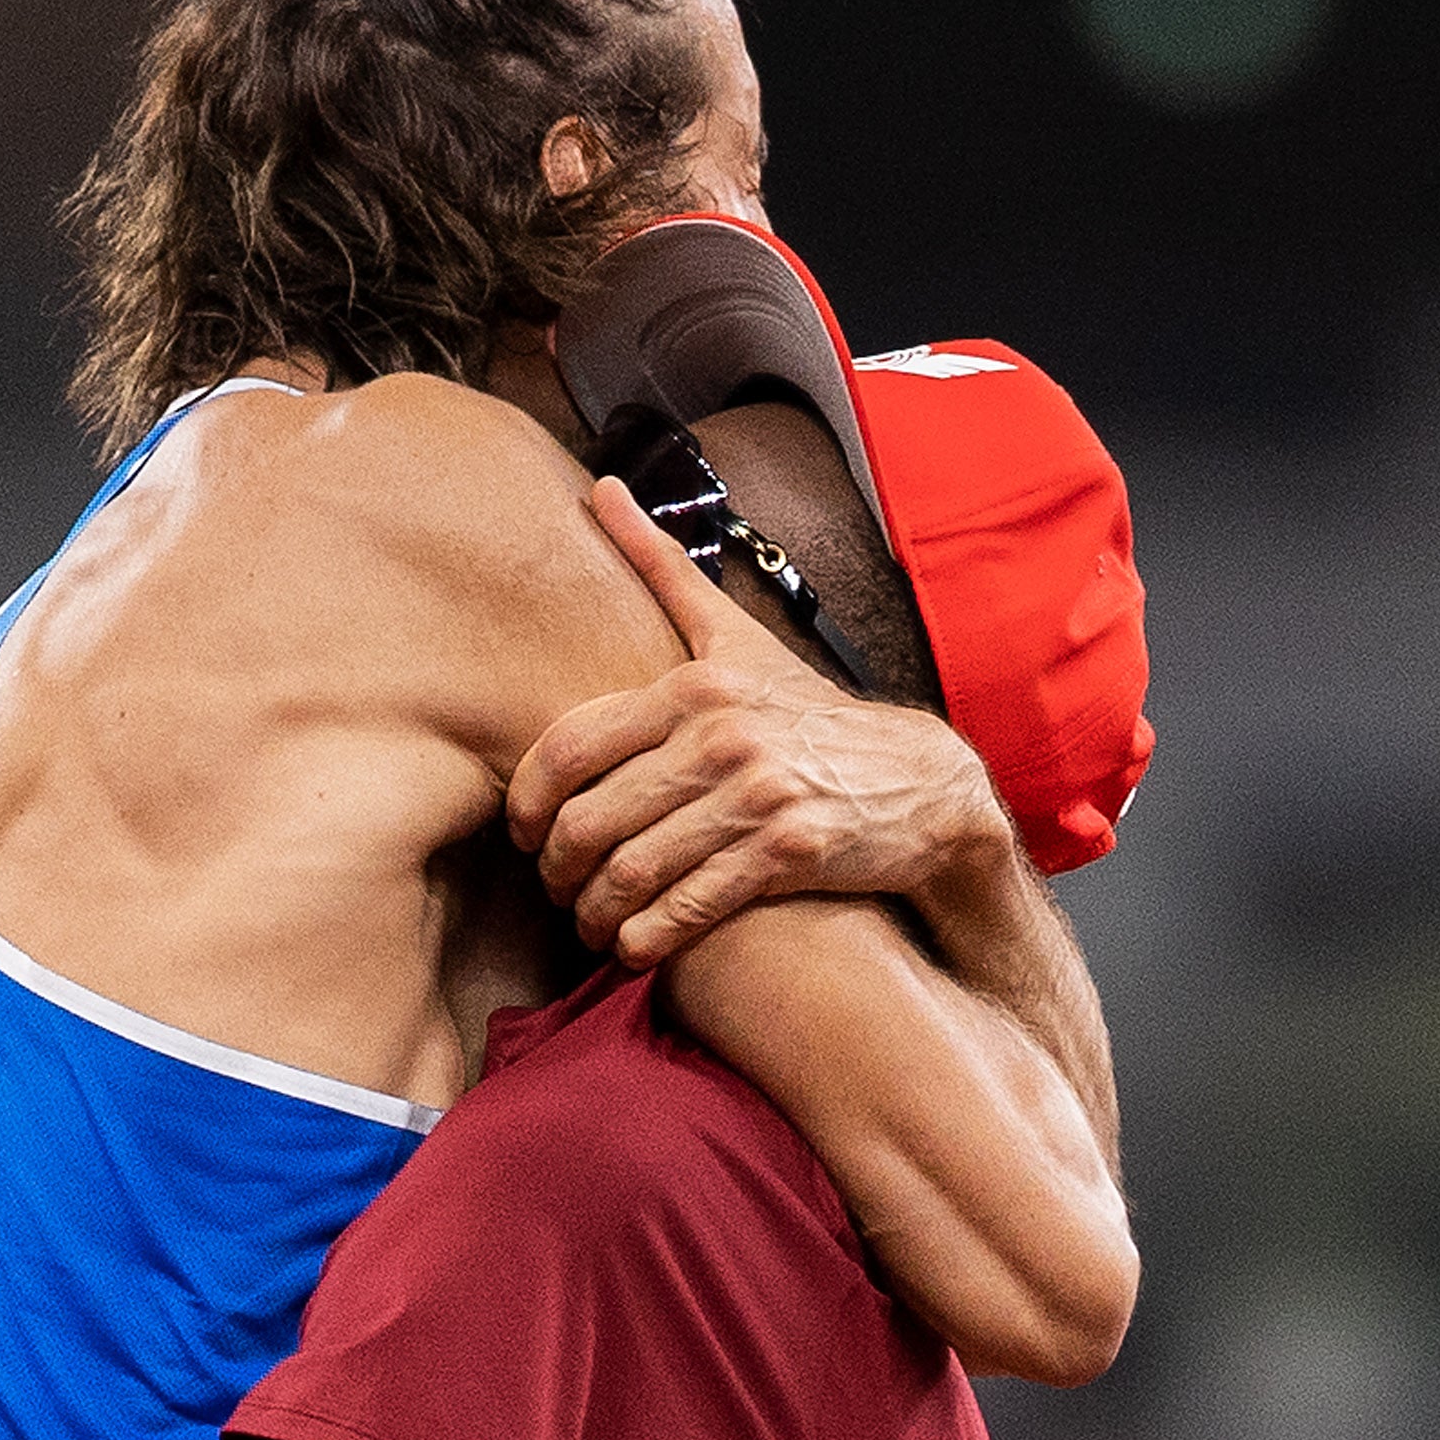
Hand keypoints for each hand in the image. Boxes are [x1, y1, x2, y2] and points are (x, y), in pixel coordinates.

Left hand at [507, 479, 1009, 967]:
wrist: (918, 784)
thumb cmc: (809, 715)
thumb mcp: (737, 636)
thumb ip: (661, 569)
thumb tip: (599, 489)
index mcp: (694, 686)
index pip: (571, 747)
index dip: (529, 800)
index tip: (521, 834)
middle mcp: (721, 737)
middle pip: (593, 819)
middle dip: (558, 871)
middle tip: (553, 891)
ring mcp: (756, 796)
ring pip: (635, 872)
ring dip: (597, 913)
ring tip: (589, 925)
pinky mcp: (788, 853)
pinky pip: (690, 908)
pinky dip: (648, 939)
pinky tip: (633, 950)